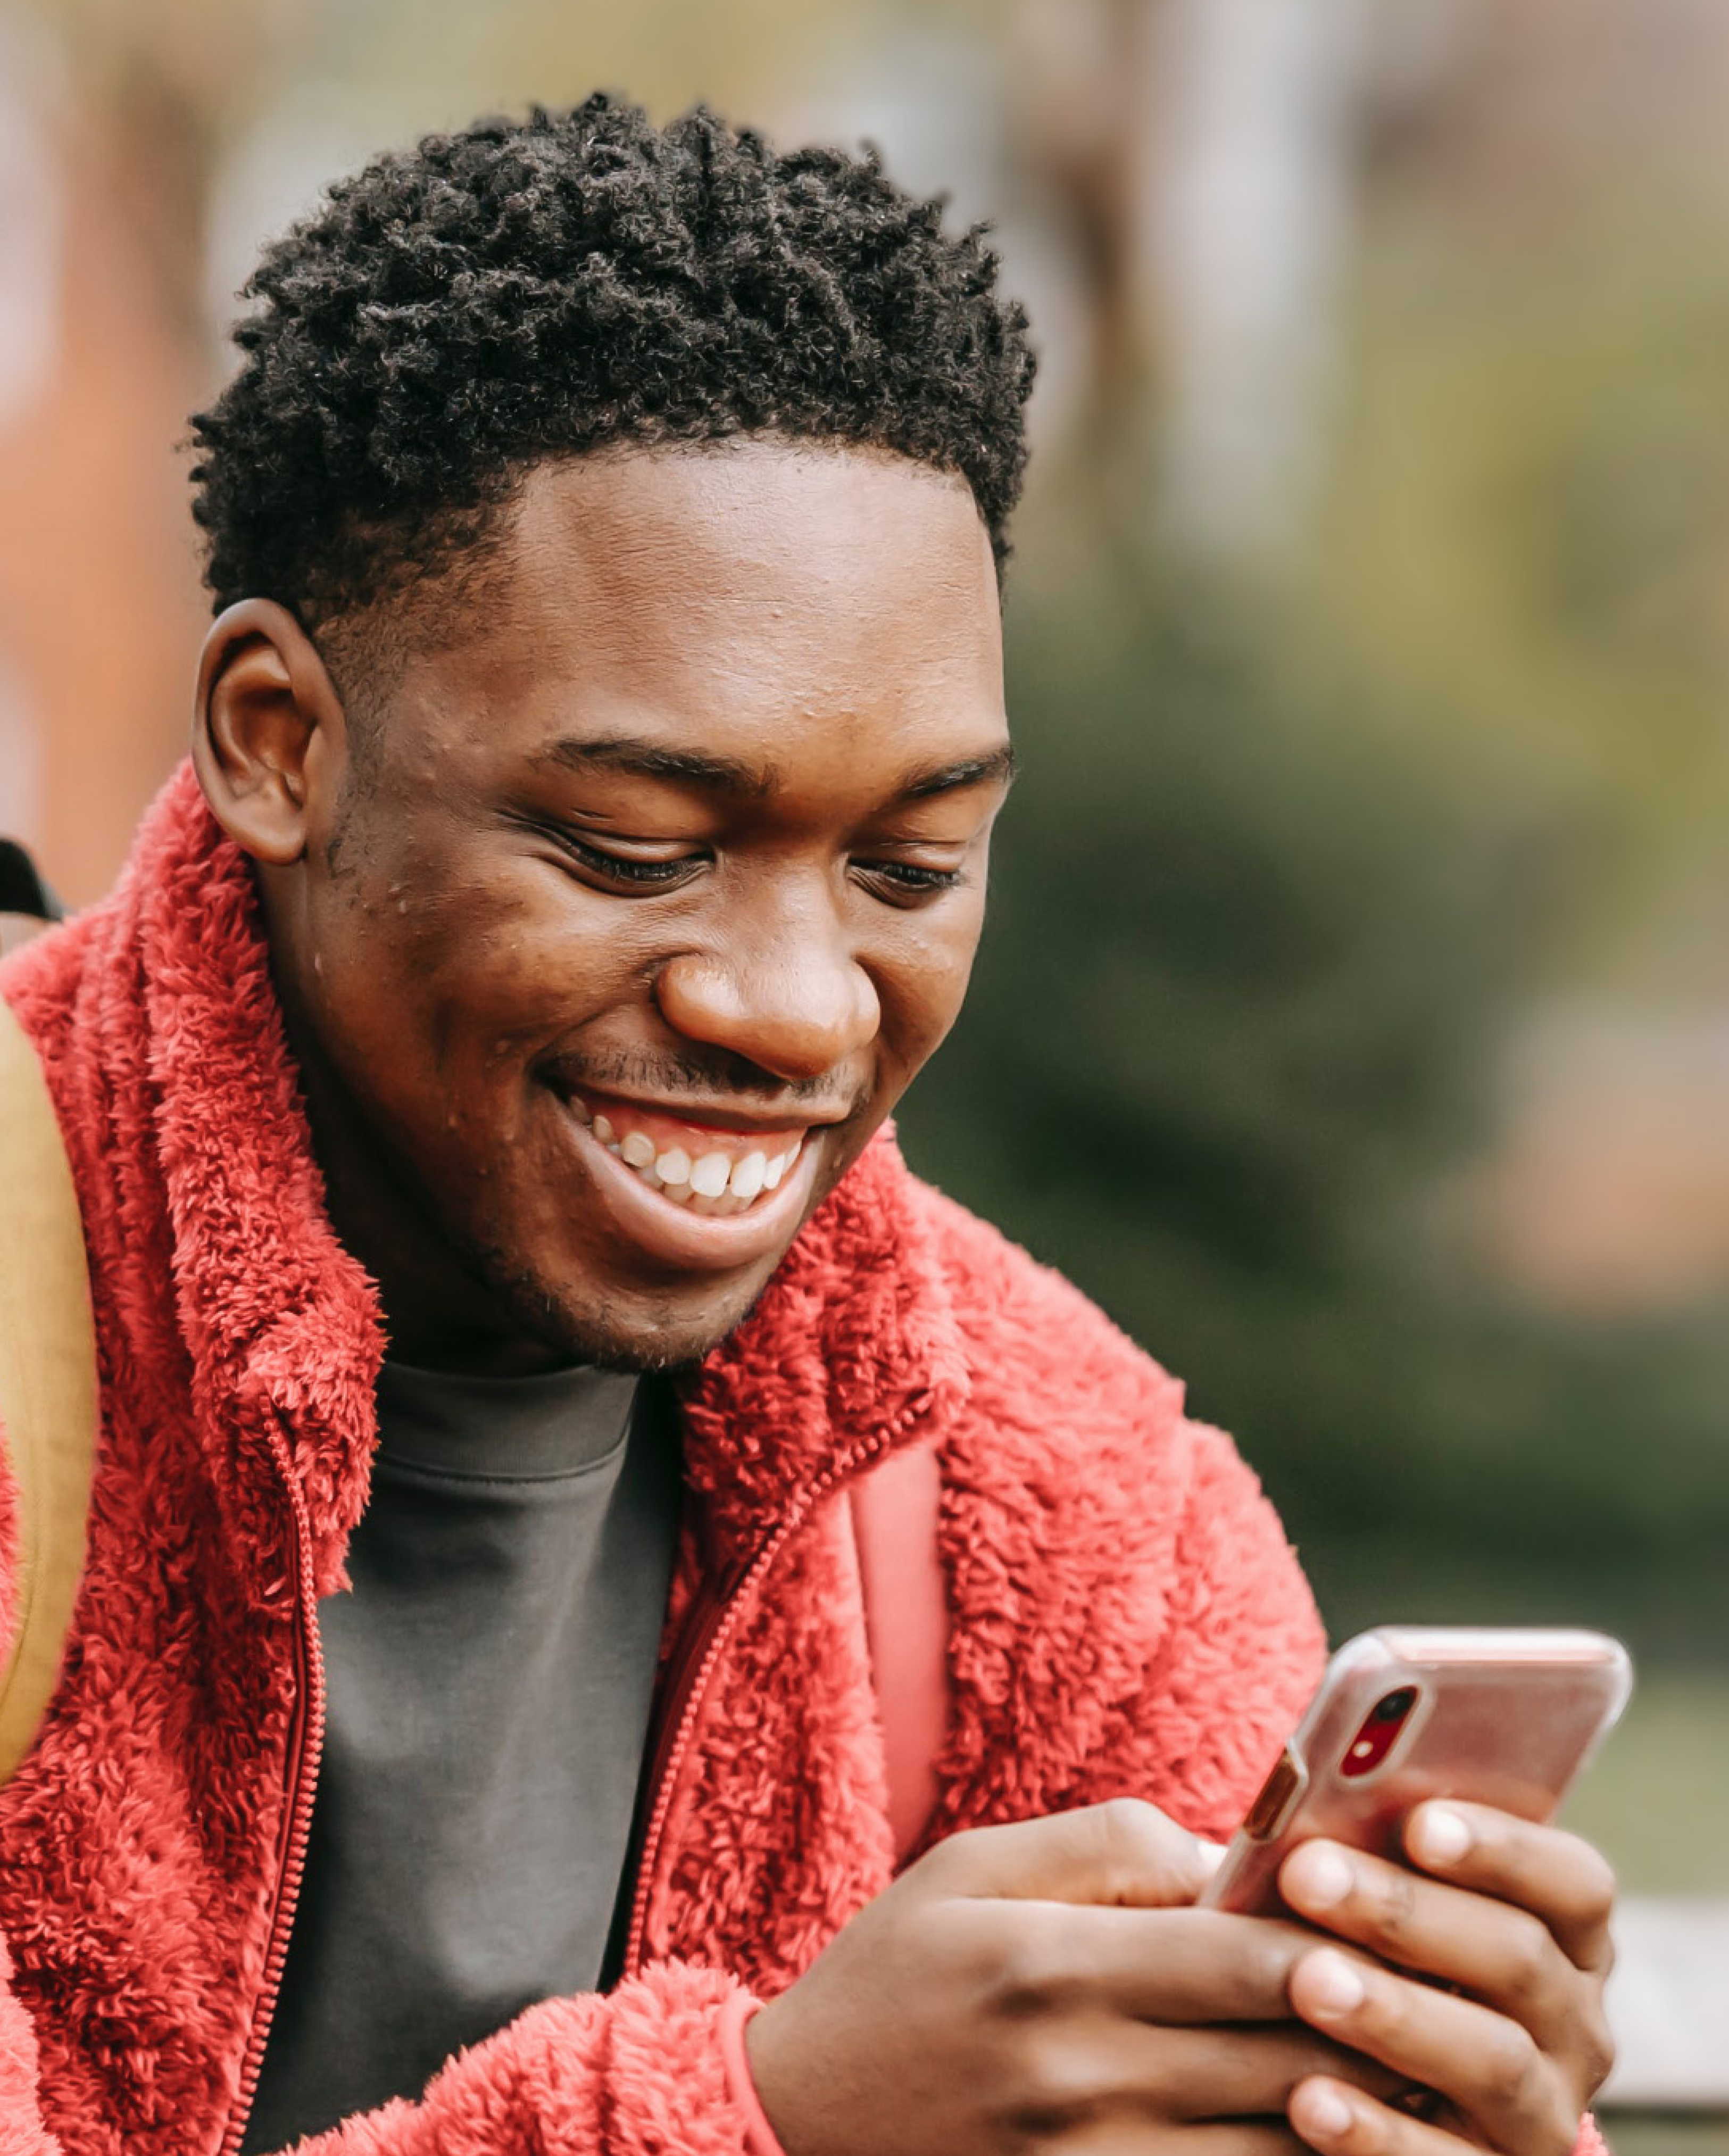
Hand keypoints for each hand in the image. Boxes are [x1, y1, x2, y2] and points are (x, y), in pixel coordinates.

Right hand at [746, 1800, 1400, 2155]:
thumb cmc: (896, 1975)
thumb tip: (1232, 1855)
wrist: (796, 2122)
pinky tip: (1338, 2133)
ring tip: (1430, 2074)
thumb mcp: (974, 1865)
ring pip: (1281, 2151)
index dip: (1339, 1939)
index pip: (1243, 1957)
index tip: (1402, 1916)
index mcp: (1054, 1965)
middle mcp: (1081, 2077)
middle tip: (1451, 1995)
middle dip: (1382, 2029)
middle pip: (1285, 2060)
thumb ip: (1111, 1845)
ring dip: (1363, 2116)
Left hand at [1277, 1801, 1615, 2155]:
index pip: (1576, 1883)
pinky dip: (1376, 2132)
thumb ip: (1380, 1861)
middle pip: (1519, 1958)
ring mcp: (1542, 2113)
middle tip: (1308, 1875)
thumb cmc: (1380, 1959)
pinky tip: (1309, 2100)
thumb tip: (1307, 1820)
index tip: (1420, 1822)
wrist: (1390, 2095)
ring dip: (1396, 2014)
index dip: (1505, 1848)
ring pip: (1493, 2060)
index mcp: (1566, 1939)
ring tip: (1309, 1980)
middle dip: (1407, 1912)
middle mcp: (1574, 2027)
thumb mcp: (1402, 1910)